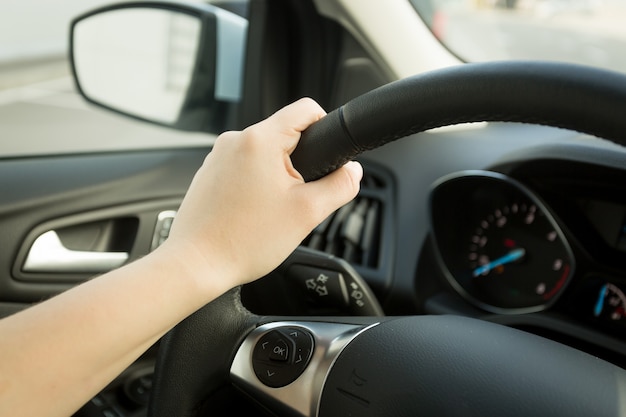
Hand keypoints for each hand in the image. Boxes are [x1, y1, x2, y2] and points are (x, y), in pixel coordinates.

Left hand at [165, 98, 362, 292]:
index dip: (326, 126)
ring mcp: (217, 156)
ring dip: (276, 176)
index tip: (328, 154)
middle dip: (300, 163)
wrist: (197, 264)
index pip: (305, 109)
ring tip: (270, 211)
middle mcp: (234, 140)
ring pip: (263, 154)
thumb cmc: (243, 240)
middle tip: (296, 198)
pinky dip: (254, 186)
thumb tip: (353, 172)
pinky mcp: (209, 173)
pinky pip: (243, 169)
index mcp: (259, 140)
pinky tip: (252, 214)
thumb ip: (340, 186)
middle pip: (284, 134)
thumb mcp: (307, 213)